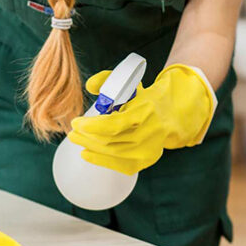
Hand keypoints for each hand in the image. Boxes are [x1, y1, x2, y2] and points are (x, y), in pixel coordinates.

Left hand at [69, 64, 216, 174]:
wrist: (172, 114)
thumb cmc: (145, 98)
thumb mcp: (129, 84)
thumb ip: (107, 80)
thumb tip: (90, 86)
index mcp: (146, 110)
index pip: (114, 124)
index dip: (92, 126)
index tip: (76, 122)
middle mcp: (150, 132)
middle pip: (110, 141)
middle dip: (86, 137)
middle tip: (72, 131)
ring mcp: (150, 149)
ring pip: (112, 153)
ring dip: (90, 147)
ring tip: (77, 140)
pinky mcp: (147, 160)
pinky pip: (119, 164)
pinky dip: (101, 160)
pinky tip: (87, 154)